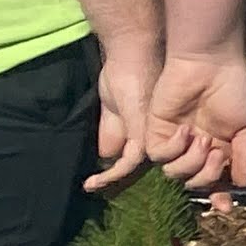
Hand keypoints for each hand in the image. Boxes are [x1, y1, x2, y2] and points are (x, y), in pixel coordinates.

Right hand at [88, 44, 169, 191]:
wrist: (132, 56)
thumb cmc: (125, 78)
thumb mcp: (115, 110)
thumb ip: (114, 131)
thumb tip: (107, 155)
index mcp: (148, 132)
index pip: (135, 162)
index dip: (116, 174)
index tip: (92, 184)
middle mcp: (154, 136)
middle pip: (139, 168)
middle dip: (117, 182)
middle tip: (93, 189)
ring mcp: (152, 134)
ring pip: (138, 167)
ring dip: (113, 178)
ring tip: (92, 185)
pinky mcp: (145, 130)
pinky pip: (133, 160)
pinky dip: (114, 172)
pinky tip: (94, 179)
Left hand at [150, 50, 245, 195]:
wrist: (211, 62)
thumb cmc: (234, 88)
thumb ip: (245, 155)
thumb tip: (241, 183)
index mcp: (220, 147)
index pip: (217, 180)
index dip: (220, 195)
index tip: (225, 207)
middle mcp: (196, 147)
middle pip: (195, 181)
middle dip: (208, 175)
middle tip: (217, 155)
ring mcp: (176, 140)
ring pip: (175, 173)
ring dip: (192, 162)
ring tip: (203, 139)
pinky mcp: (156, 131)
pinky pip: (159, 155)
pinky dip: (174, 148)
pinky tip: (186, 130)